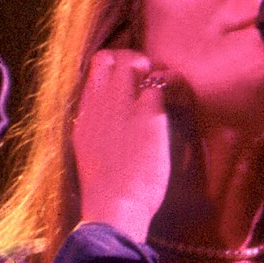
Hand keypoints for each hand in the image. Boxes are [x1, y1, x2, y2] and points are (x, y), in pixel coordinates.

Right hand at [73, 49, 174, 239]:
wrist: (113, 203)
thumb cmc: (105, 188)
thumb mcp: (90, 152)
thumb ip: (98, 130)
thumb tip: (109, 124)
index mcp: (84, 114)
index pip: (93, 71)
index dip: (113, 65)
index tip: (130, 78)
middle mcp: (100, 105)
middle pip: (110, 58)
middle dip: (132, 59)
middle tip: (150, 76)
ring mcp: (122, 108)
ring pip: (133, 64)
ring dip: (152, 69)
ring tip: (165, 82)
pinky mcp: (147, 117)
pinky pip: (161, 84)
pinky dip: (172, 82)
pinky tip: (179, 90)